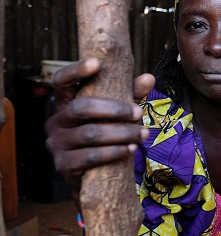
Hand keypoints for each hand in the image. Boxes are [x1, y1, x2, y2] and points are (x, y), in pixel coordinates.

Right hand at [44, 58, 155, 200]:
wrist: (90, 172)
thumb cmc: (103, 131)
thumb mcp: (116, 111)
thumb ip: (129, 94)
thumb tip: (149, 78)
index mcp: (65, 102)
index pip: (61, 80)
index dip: (76, 70)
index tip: (96, 63)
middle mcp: (56, 120)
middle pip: (81, 108)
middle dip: (115, 109)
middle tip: (138, 113)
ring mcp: (56, 143)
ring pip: (90, 134)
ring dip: (122, 134)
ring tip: (143, 134)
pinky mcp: (63, 164)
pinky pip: (90, 157)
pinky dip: (114, 152)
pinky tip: (130, 149)